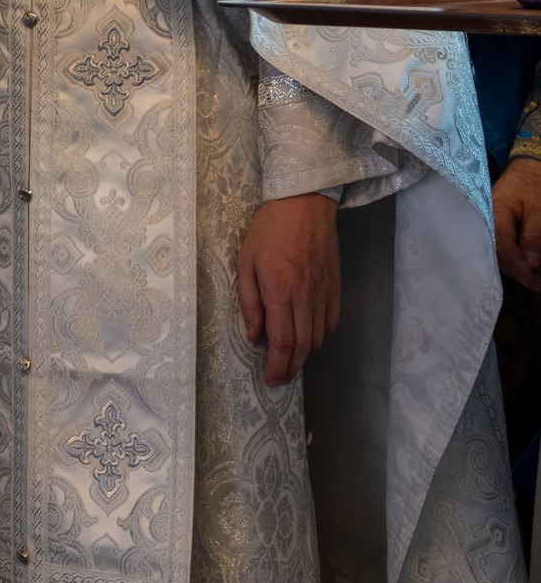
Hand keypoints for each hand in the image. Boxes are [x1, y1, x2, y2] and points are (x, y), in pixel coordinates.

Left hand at [237, 192, 339, 385]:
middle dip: (291, 367)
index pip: (283, 342)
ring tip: (291, 355)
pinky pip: (331, 320)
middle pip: (303, 346)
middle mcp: (305, 297)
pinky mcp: (336, 286)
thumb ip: (250, 300)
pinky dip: (321, 333)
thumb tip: (254, 334)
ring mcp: (324, 292)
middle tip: (280, 377)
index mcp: (280, 291)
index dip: (278, 366)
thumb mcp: (246, 261)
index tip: (271, 379)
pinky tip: (309, 332)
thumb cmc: (268, 229)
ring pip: (318, 337)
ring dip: (305, 352)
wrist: (303, 202)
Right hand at [493, 157, 540, 288]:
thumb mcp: (539, 208)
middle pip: (499, 253)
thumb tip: (531, 263)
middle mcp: (488, 219)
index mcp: (495, 212)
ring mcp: (491, 222)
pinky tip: (528, 264)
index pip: (502, 246)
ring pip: (500, 252)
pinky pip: (504, 245)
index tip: (535, 282)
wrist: (529, 166)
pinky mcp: (497, 225)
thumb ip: (534, 235)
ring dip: (517, 267)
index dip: (519, 266)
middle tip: (538, 285)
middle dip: (518, 271)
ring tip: (536, 279)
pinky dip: (516, 257)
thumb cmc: (534, 184)